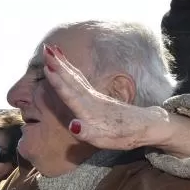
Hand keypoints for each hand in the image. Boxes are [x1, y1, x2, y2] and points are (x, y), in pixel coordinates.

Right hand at [42, 45, 161, 149]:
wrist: (145, 125)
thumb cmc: (122, 135)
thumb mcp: (103, 140)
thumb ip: (87, 133)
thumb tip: (73, 125)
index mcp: (88, 110)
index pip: (70, 93)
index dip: (58, 82)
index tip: (47, 68)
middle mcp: (90, 98)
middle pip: (71, 79)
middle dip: (57, 64)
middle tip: (45, 49)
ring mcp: (93, 95)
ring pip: (75, 75)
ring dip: (63, 63)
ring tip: (52, 49)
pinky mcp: (96, 95)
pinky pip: (79, 78)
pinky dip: (71, 68)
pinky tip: (66, 64)